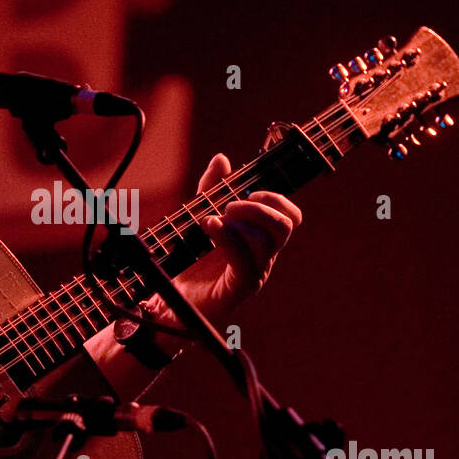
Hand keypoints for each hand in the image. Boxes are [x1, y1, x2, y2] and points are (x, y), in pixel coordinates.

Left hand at [171, 153, 301, 324]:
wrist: (169, 300)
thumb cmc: (189, 261)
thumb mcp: (198, 216)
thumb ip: (210, 189)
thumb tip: (222, 159)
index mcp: (260, 238)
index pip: (289, 215)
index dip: (275, 198)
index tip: (248, 190)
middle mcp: (263, 256)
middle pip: (287, 225)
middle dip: (261, 206)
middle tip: (231, 204)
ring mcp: (255, 273)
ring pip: (267, 242)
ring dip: (241, 221)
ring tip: (211, 218)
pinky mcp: (239, 288)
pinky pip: (245, 261)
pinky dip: (228, 237)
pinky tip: (209, 226)